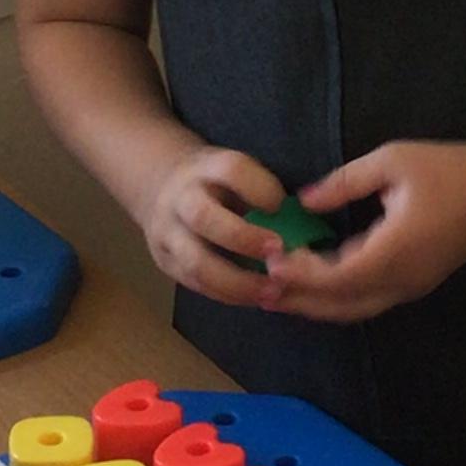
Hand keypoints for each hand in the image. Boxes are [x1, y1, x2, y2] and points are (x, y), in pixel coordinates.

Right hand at [139, 143, 286, 306]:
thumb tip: (305, 223)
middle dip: (244, 239)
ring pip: (196, 263)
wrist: (160, 185)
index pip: (231, 170)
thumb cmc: (216, 182)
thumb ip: (263, 191)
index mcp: (207, 167)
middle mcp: (182, 198)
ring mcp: (167, 232)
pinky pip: (196, 285)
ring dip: (238, 283)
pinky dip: (228, 295)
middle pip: (204, 217)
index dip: (260, 188)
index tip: (281, 206)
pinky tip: (256, 298)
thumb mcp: (236, 171)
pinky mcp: (165, 262)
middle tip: (279, 253)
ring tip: (273, 291)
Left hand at [255, 141, 465, 323]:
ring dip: (317, 305)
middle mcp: (403, 278)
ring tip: (280, 296)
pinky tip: (315, 284)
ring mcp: (411, 286)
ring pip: (356, 308)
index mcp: (395, 250)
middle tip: (262, 292)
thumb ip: (344, 182)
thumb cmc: (446, 169)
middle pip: (343, 305)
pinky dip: (339, 297)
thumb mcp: (391, 161)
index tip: (272, 261)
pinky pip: (370, 299)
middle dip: (301, 301)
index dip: (302, 275)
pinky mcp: (415, 284)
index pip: (338, 277)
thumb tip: (303, 201)